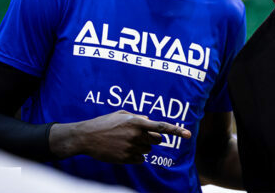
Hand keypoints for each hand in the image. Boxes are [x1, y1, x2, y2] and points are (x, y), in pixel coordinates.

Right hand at [50, 110, 190, 162]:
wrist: (85, 137)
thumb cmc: (104, 123)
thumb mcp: (121, 114)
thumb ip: (138, 116)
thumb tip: (150, 121)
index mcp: (136, 121)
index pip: (161, 127)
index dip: (176, 130)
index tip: (188, 135)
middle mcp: (136, 135)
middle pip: (157, 140)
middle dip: (153, 138)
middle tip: (140, 135)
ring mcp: (130, 148)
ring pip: (148, 150)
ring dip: (141, 147)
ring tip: (125, 141)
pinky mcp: (125, 159)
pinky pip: (140, 160)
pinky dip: (135, 156)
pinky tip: (123, 150)